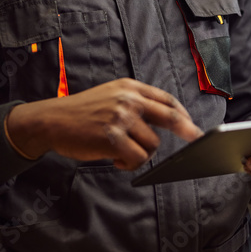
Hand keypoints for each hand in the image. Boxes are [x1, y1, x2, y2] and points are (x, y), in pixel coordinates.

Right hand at [6, 78, 202, 170]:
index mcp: (129, 88)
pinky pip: (137, 158)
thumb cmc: (82, 112)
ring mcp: (121, 118)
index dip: (182, 113)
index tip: (192, 125)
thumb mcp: (110, 95)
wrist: (52, 120)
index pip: (165, 100)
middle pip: (170, 116)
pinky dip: (129, 164)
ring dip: (140, 154)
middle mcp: (128, 99)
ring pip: (152, 144)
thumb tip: (164, 120)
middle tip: (198, 139)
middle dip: (188, 130)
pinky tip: (114, 159)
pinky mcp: (112, 137)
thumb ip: (135, 103)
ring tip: (120, 152)